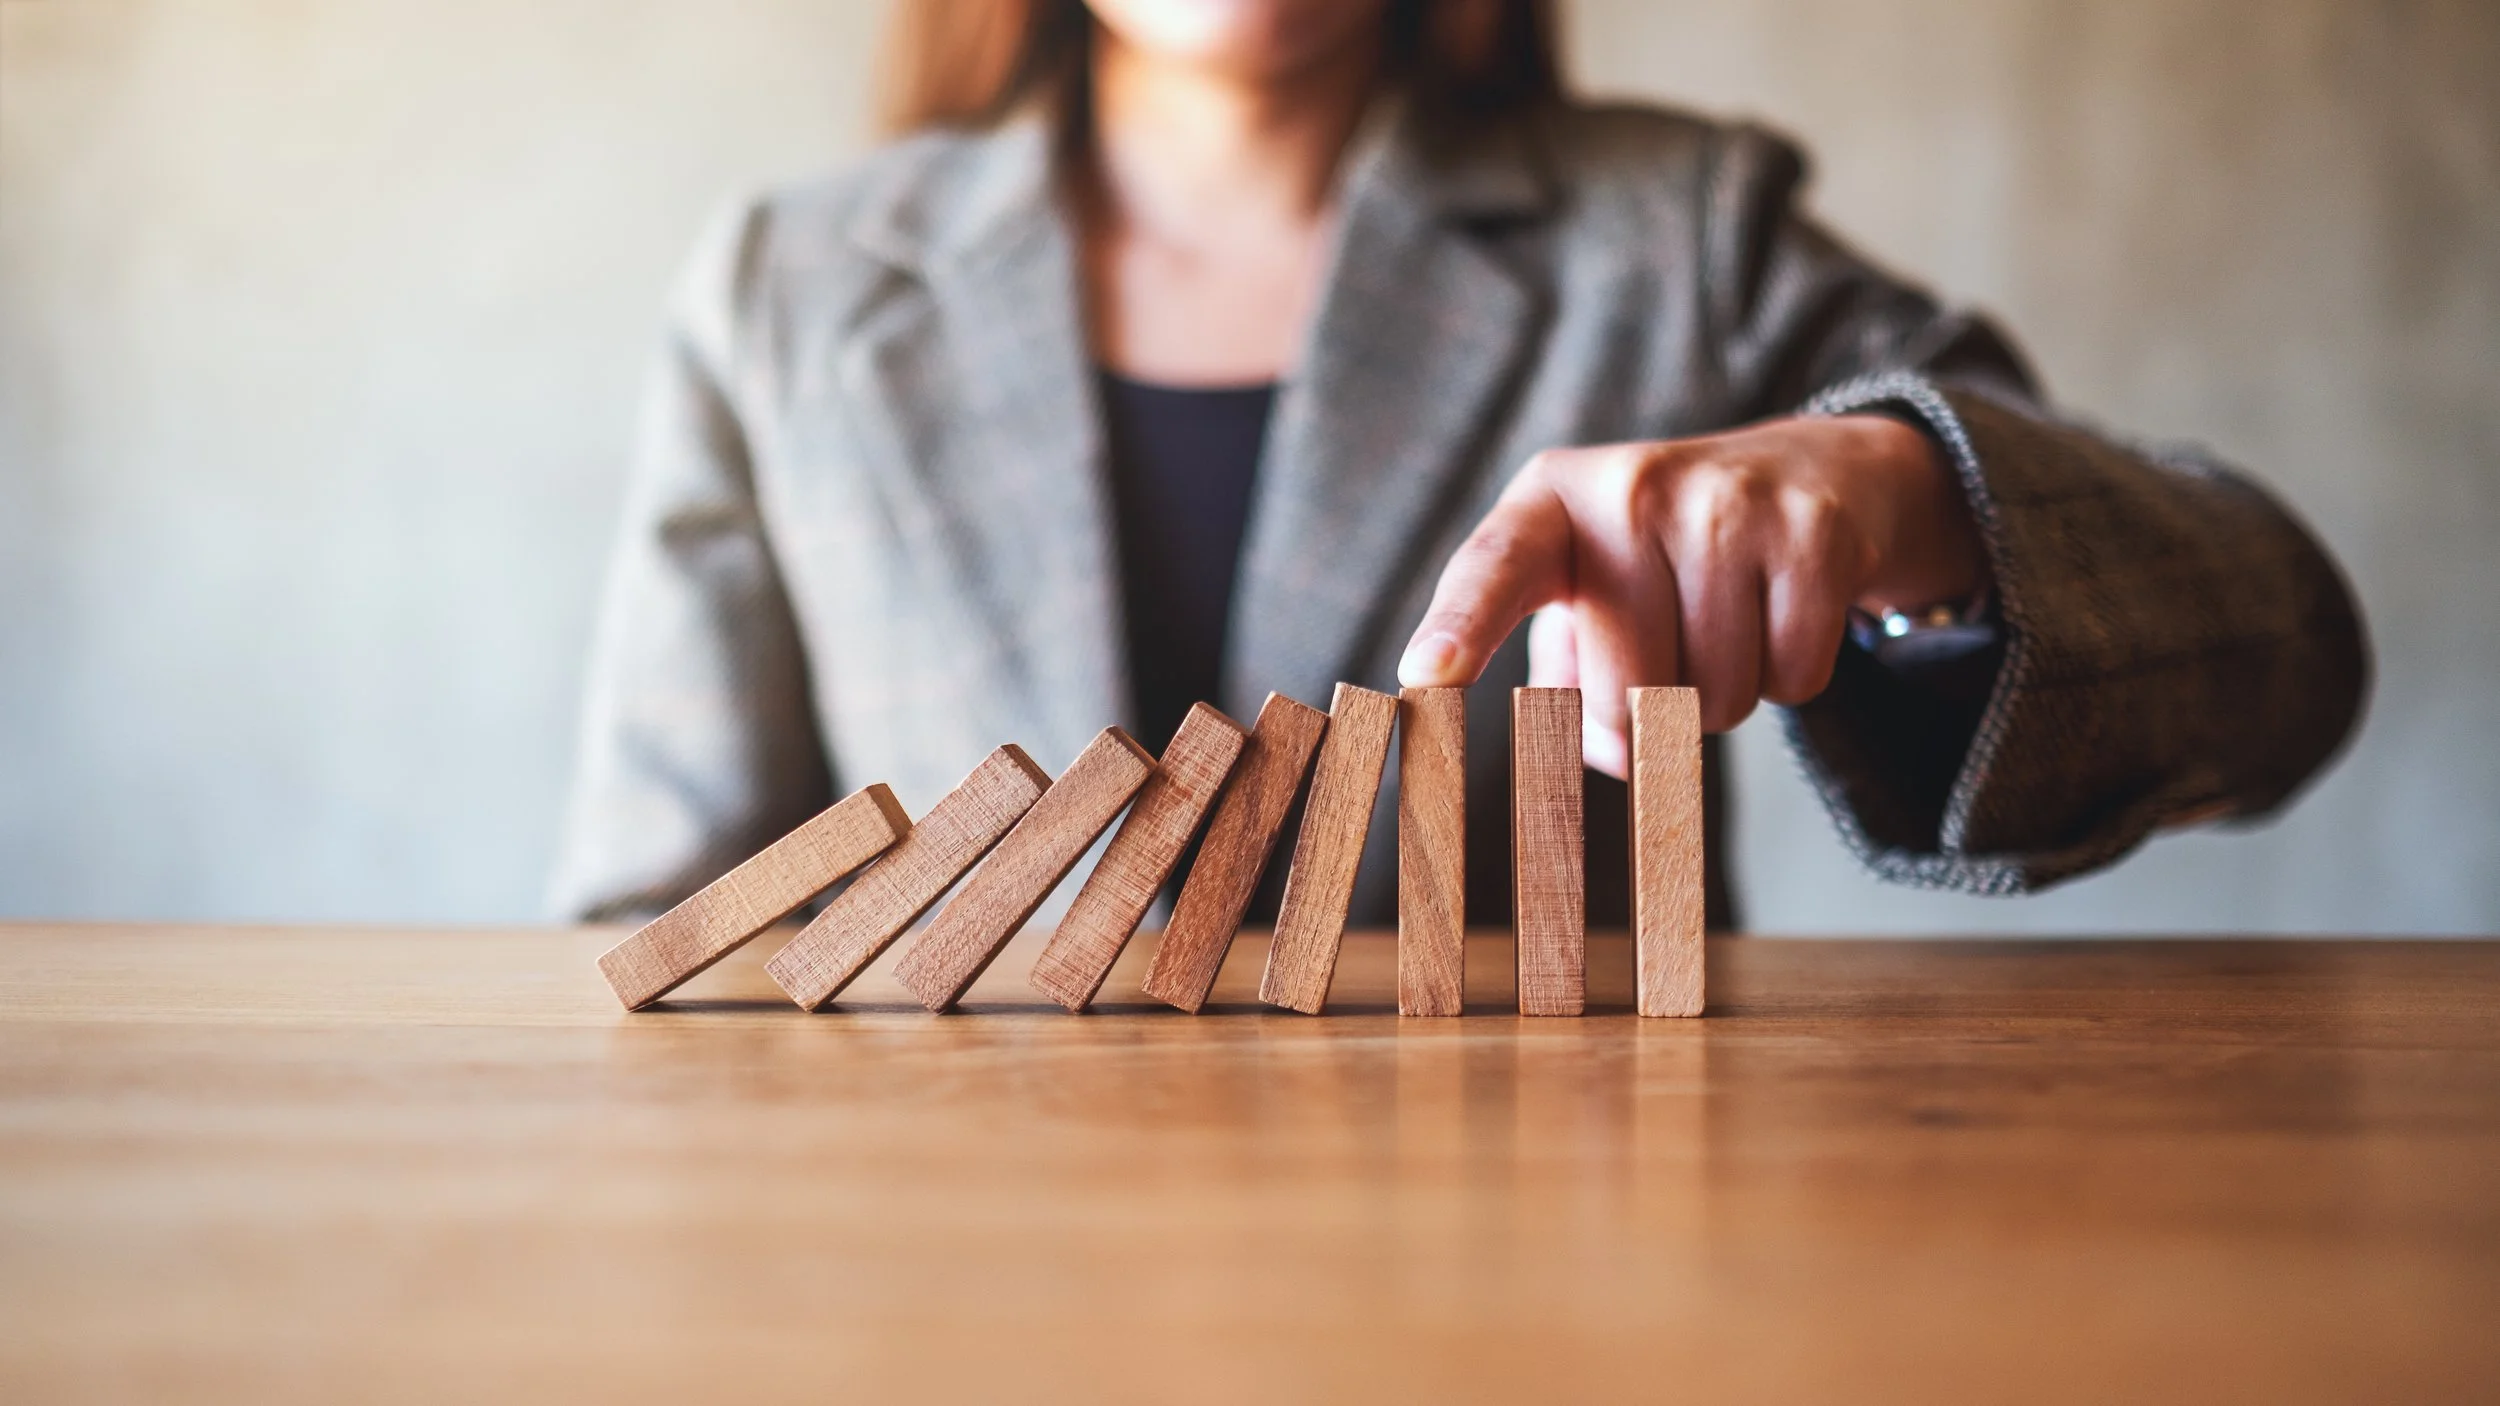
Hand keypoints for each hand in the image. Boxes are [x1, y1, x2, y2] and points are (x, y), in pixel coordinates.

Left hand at [1396, 414, 1987, 775]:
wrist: (1820, 472)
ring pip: (1715, 695)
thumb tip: (1612, 750)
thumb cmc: (1669, 555)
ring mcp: (1727, 503)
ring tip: (1730, 618)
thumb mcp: (1593, 590)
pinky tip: (1783, 611)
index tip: (1426, 675)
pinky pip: (1790, 679)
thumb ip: (1567, 679)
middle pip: (1625, 689)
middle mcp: (1631, 488)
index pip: (1495, 567)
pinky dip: (1790, 675)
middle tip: (1670, 649)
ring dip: (1726, 693)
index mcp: (1551, 502)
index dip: (1461, 625)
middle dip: (1649, 711)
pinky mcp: (1812, 532)